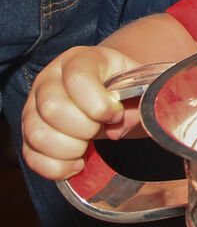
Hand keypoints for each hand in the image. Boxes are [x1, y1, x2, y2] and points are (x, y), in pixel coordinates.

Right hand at [21, 46, 142, 179]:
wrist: (109, 88)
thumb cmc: (124, 85)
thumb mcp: (138, 84)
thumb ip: (137, 102)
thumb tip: (115, 128)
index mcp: (79, 60)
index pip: (78, 79)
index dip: (99, 104)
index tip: (116, 114)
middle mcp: (48, 79)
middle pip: (53, 108)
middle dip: (84, 128)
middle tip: (99, 130)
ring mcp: (34, 106)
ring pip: (37, 134)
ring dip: (69, 150)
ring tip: (87, 147)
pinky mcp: (28, 132)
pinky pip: (30, 156)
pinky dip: (55, 167)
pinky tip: (76, 164)